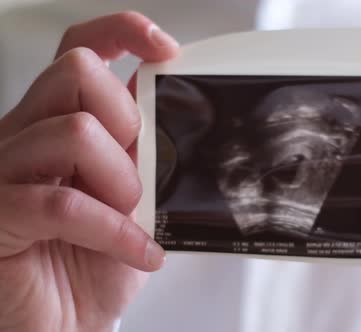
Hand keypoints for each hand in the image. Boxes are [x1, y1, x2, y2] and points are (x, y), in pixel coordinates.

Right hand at [0, 12, 178, 331]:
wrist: (66, 324)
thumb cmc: (97, 263)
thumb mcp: (134, 198)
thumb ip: (144, 152)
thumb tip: (175, 109)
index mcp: (59, 124)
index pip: (77, 51)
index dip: (119, 32)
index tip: (164, 48)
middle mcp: (24, 136)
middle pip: (76, 74)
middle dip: (128, 123)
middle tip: (140, 177)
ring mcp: (3, 171)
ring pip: (75, 133)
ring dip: (124, 183)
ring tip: (133, 218)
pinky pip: (64, 203)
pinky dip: (115, 230)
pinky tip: (139, 252)